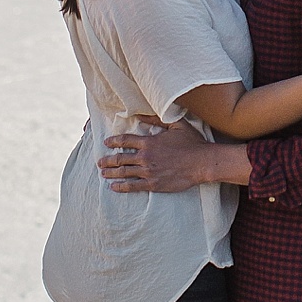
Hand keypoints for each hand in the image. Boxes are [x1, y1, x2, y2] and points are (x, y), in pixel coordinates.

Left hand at [100, 121, 215, 192]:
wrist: (201, 163)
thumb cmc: (191, 142)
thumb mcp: (176, 125)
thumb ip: (157, 119)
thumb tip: (142, 114)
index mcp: (149, 141)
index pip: (125, 140)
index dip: (113, 141)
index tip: (106, 143)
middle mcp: (145, 157)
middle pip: (120, 158)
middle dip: (107, 160)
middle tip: (100, 162)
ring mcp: (148, 171)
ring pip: (124, 172)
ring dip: (111, 173)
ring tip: (103, 174)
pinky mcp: (153, 184)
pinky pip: (132, 186)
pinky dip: (121, 187)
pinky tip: (113, 187)